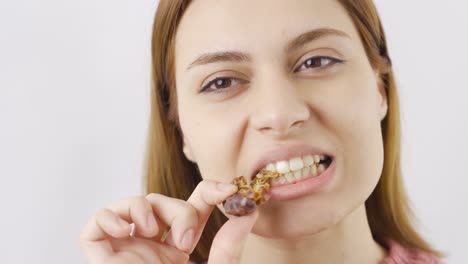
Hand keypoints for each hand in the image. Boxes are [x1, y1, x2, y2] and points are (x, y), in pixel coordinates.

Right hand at [79, 180, 258, 263]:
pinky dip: (108, 217)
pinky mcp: (101, 259)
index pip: (192, 207)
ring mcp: (127, 251)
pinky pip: (94, 226)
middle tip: (185, 241)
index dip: (209, 191)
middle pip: (162, 201)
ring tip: (152, 232)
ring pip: (131, 206)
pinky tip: (127, 231)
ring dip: (142, 207)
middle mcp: (153, 247)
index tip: (229, 190)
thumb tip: (249, 210)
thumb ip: (229, 246)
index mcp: (179, 250)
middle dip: (177, 210)